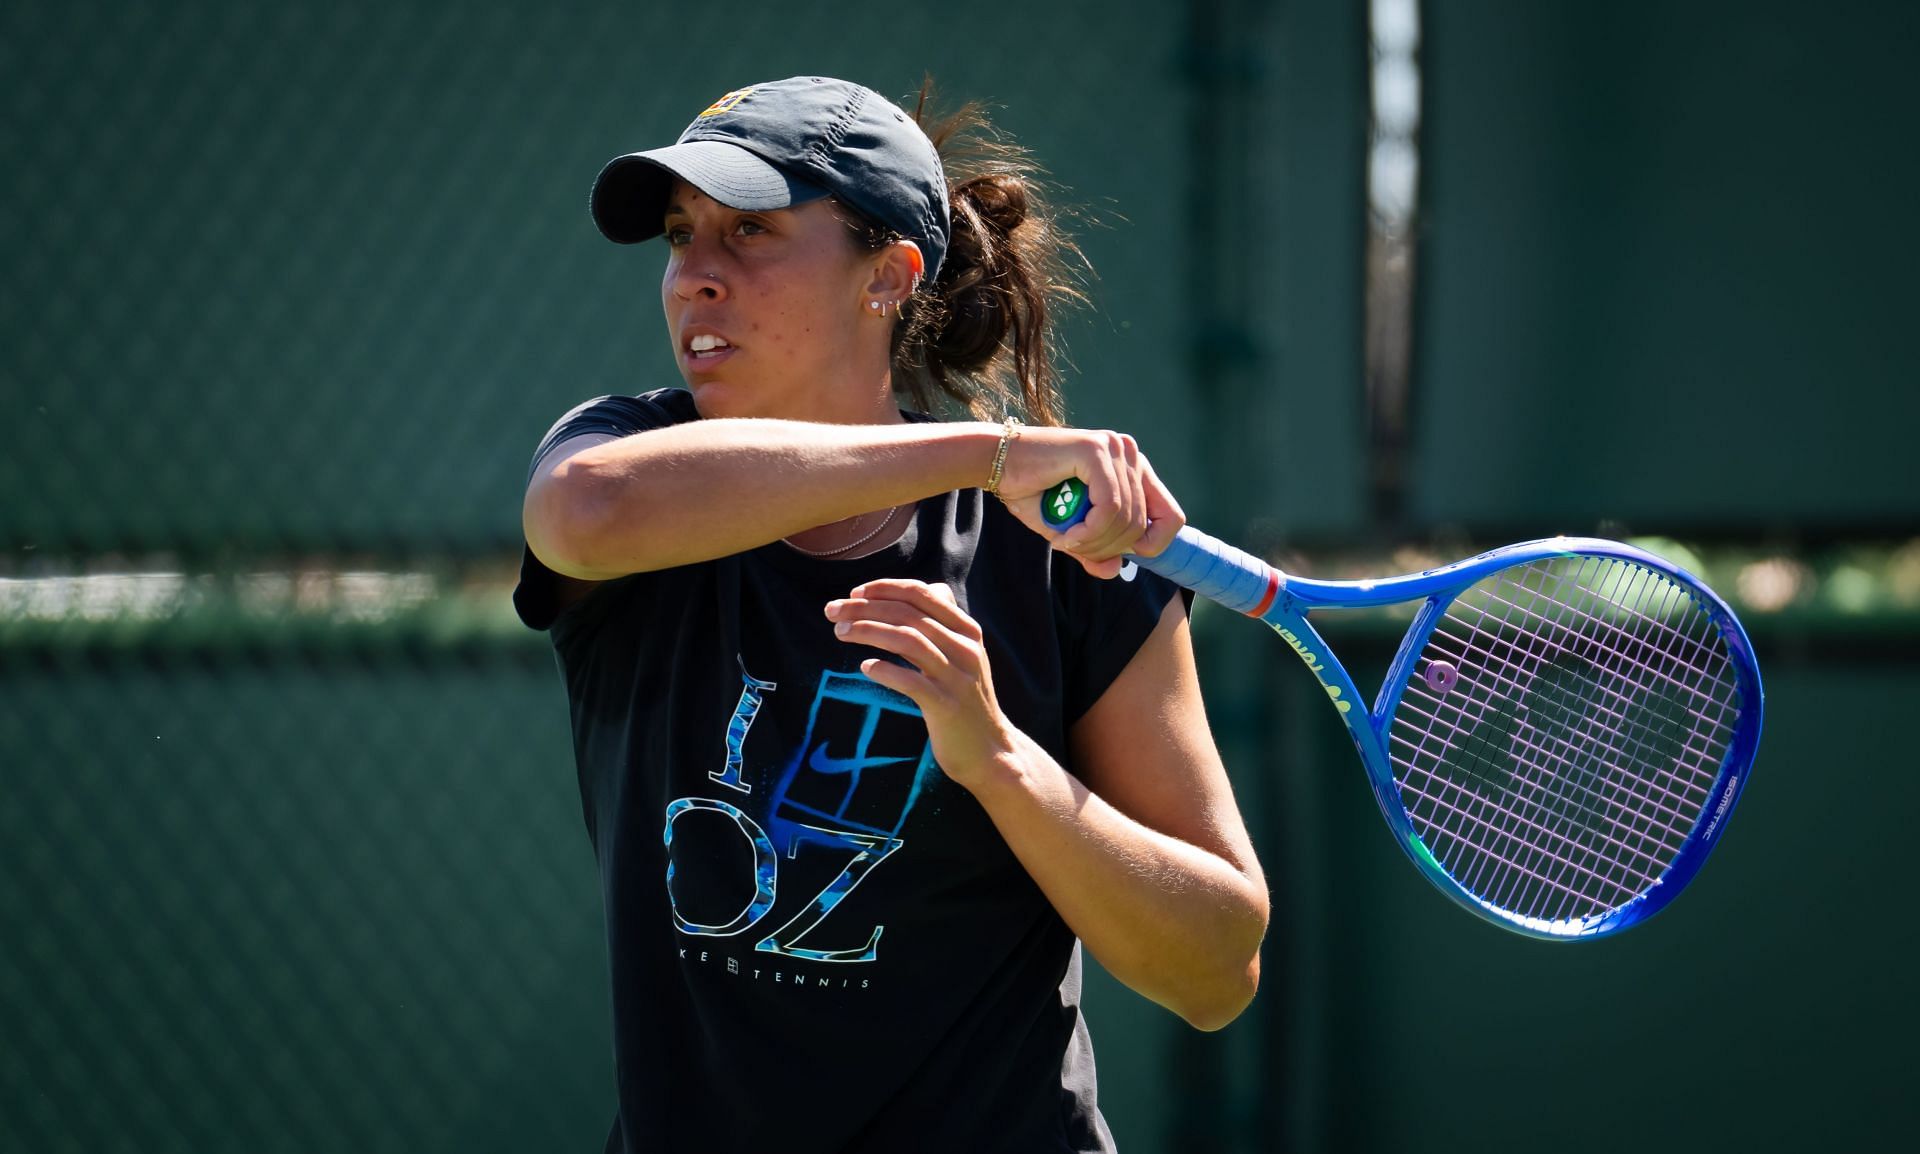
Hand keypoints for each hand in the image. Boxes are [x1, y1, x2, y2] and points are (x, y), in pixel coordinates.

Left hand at [825, 580, 1012, 789]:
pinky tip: (865, 667)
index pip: (922, 594)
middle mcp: (965, 648)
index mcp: (967, 630)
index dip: (885, 588)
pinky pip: (911, 682)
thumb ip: (946, 622)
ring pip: (909, 640)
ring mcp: (957, 677)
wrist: (991, 751)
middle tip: (832, 610)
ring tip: (840, 632)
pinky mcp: (946, 706)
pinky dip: (885, 670)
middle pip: (908, 614)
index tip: (855, 592)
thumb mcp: (965, 654)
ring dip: (868, 631)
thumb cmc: (967, 700)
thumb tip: (931, 588)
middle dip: (865, 607)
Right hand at [989, 426, 1184, 578]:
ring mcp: (1116, 449)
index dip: (1152, 545)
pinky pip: (1109, 507)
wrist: (995, 461)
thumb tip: (1116, 570)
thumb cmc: (1031, 492)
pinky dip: (1088, 531)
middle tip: (1076, 550)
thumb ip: (1095, 549)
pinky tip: (1066, 535)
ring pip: (1126, 518)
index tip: (1116, 554)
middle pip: (1145, 523)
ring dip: (1094, 542)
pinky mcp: (1097, 450)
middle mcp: (1130, 453)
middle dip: (1110, 548)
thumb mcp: (1069, 530)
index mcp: (1132, 469)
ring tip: (1066, 542)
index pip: (1171, 516)